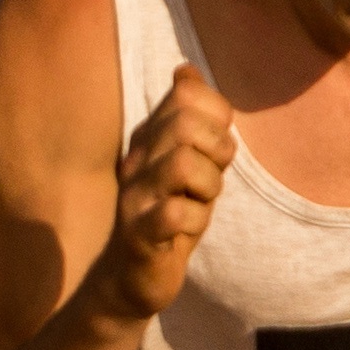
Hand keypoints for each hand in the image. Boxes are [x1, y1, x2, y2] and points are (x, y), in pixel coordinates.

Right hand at [87, 65, 235, 319]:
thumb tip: (186, 70)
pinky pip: (176, 213)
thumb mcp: (187, 163)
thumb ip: (191, 120)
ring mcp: (134, 198)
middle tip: (213, 175)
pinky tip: (188, 228)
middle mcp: (136, 162)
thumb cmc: (167, 217)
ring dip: (208, 186)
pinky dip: (195, 220)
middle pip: (184, 125)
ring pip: (183, 164)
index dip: (217, 116)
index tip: (215, 146)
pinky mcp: (139, 235)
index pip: (188, 98)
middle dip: (217, 149)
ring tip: (200, 203)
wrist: (132, 279)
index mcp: (148, 140)